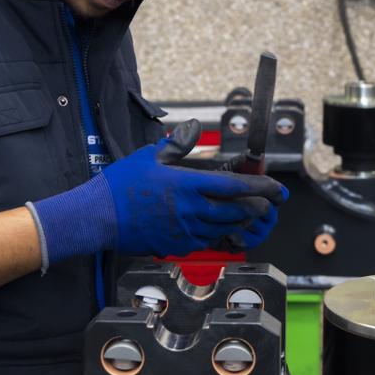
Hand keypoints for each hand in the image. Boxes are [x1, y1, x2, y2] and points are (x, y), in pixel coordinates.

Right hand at [27, 119, 286, 269]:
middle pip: (237, 212)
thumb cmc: (120, 185)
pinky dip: (218, 234)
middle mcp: (191, 210)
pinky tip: (219, 227)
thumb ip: (176, 143)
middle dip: (257, 207)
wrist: (98, 217)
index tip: (277, 188)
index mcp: (187, 185)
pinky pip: (206, 241)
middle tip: (268, 203)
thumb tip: (191, 129)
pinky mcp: (176, 246)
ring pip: (225, 229)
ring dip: (240, 221)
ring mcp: (184, 231)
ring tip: (248, 213)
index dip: (260, 187)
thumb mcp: (150, 156)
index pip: (234, 186)